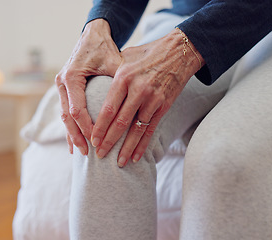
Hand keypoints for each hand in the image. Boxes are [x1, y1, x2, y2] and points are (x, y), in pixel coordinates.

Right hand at [56, 19, 120, 154]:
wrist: (93, 35)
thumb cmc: (105, 48)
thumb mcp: (114, 62)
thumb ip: (120, 80)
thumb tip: (134, 100)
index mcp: (72, 77)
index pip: (77, 109)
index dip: (87, 126)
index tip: (97, 139)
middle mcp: (62, 82)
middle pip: (67, 116)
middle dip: (77, 136)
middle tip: (87, 153)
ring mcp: (60, 86)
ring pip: (63, 116)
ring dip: (72, 135)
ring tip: (81, 153)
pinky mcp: (64, 89)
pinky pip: (65, 112)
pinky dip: (70, 128)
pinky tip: (74, 143)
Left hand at [91, 28, 203, 166]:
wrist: (179, 51)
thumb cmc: (147, 53)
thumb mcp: (126, 58)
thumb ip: (112, 74)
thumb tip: (96, 89)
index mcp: (123, 78)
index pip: (108, 109)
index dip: (99, 127)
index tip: (91, 140)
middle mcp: (138, 90)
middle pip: (120, 122)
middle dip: (108, 142)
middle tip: (99, 156)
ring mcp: (153, 99)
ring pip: (136, 129)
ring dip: (126, 148)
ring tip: (118, 163)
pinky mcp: (164, 106)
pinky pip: (151, 129)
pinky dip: (143, 144)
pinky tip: (136, 157)